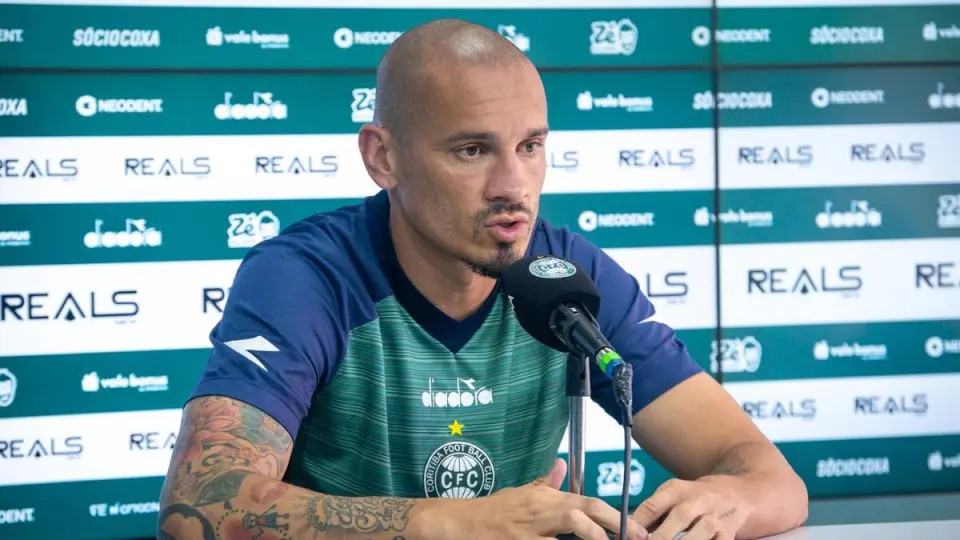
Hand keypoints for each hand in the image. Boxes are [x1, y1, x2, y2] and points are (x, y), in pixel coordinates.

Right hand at [460, 458, 646, 539]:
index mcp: (546, 499)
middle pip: (584, 512)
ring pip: (570, 529)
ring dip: (593, 538)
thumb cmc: (492, 511)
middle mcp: (541, 510)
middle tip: (636, 538)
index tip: (636, 529)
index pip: (588, 502)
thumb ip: (546, 484)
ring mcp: (530, 530)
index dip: (615, 516)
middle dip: (613, 525)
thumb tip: (563, 466)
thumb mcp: (521, 493)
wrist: (459, 523)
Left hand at [632, 477, 752, 539]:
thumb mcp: (671, 495)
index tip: (628, 537)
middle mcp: (697, 500)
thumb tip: (627, 532)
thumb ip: (652, 513)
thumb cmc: (693, 499)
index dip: (639, 524)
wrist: (737, 494)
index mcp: (676, 489)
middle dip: (661, 537)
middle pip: (678, 518)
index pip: (653, 505)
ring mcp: (715, 517)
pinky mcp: (729, 533)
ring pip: (700, 532)